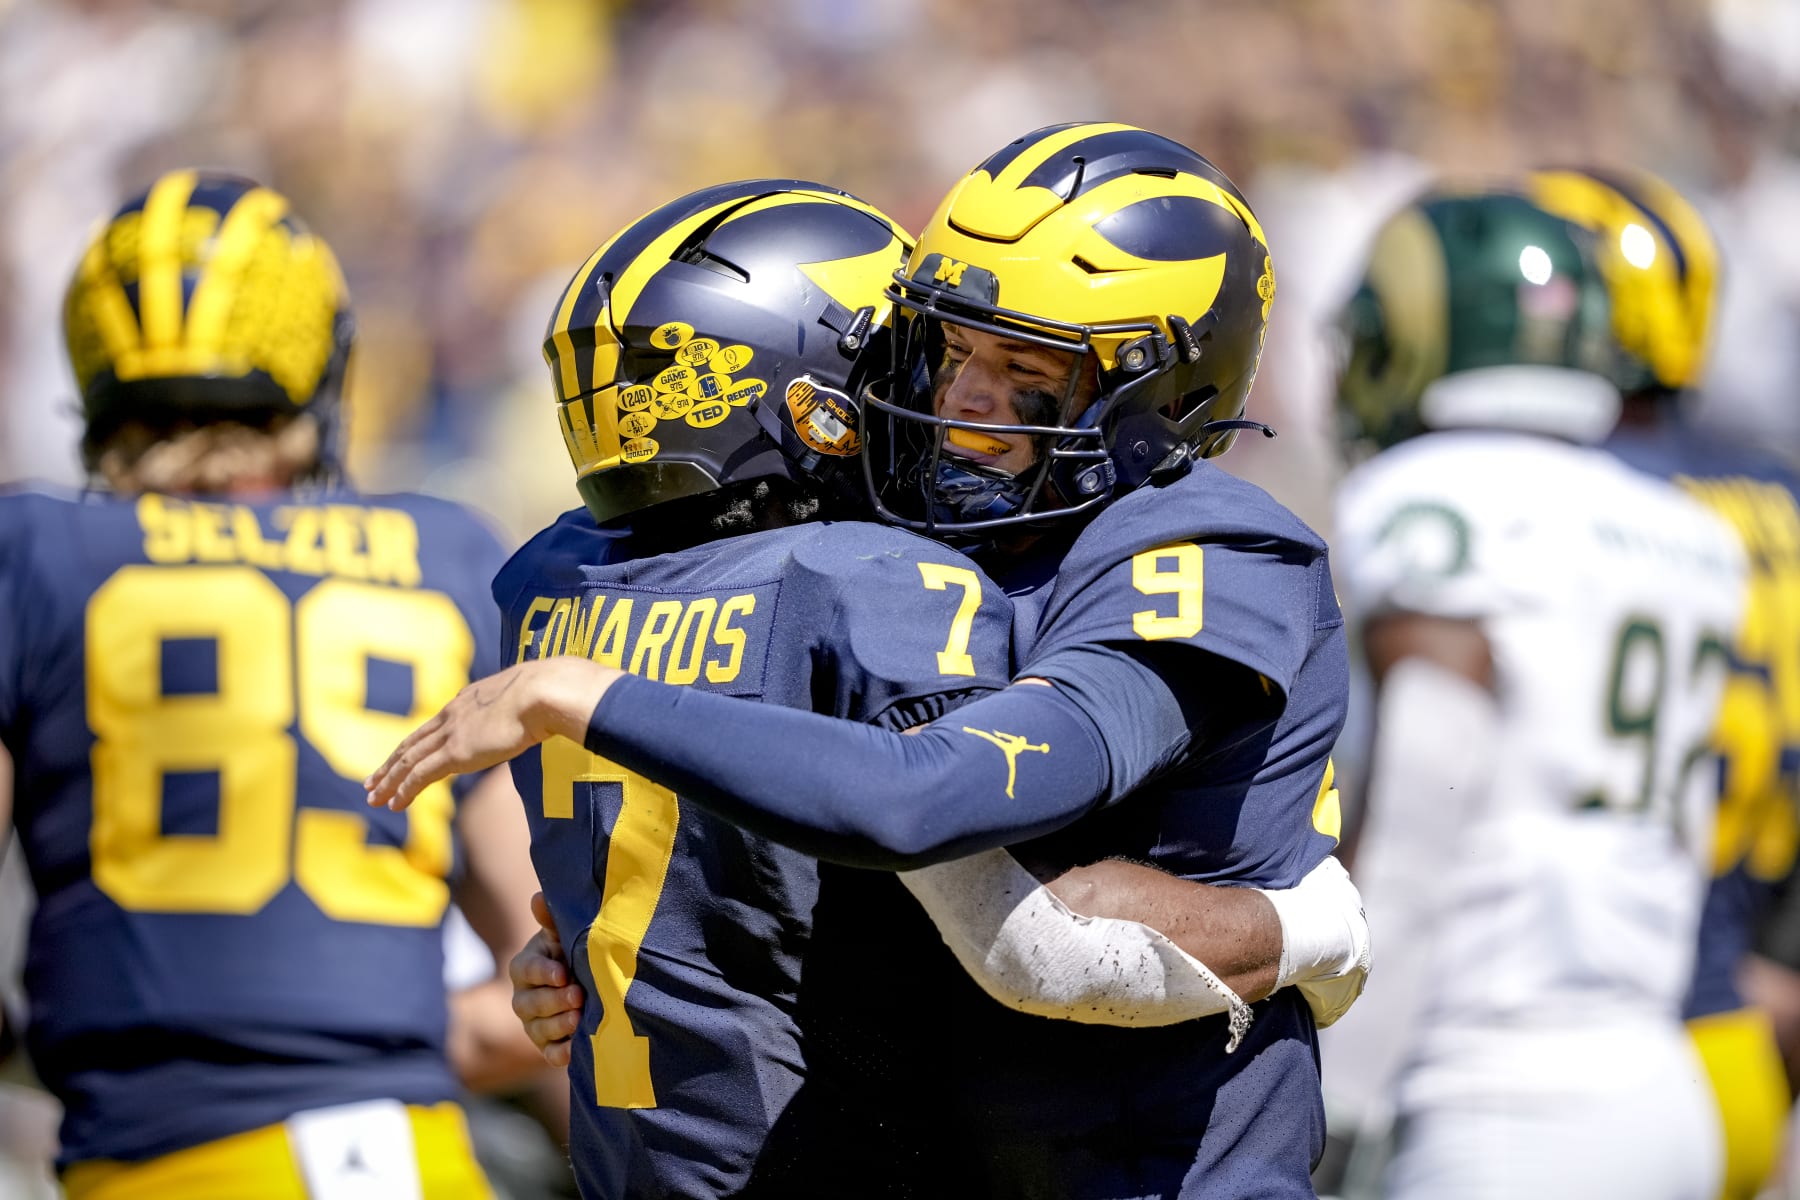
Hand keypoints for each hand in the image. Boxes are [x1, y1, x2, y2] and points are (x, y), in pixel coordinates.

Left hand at [364, 656, 620, 809]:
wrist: (545, 691)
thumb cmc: (549, 692)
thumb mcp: (530, 698)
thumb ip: (525, 708)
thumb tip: (542, 714)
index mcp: (469, 700)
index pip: (434, 726)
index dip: (415, 743)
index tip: (401, 757)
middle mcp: (453, 715)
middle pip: (412, 742)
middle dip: (390, 763)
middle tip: (373, 780)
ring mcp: (452, 733)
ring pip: (409, 760)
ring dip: (389, 780)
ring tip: (374, 796)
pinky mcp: (455, 752)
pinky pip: (420, 775)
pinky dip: (404, 790)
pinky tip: (394, 804)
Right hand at [509, 893, 585, 1068]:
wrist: (587, 983)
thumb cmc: (572, 952)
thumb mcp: (564, 935)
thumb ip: (552, 921)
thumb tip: (538, 899)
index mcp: (525, 967)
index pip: (526, 970)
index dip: (543, 972)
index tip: (563, 973)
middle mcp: (524, 998)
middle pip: (529, 1004)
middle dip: (554, 1001)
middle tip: (578, 996)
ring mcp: (534, 1025)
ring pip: (538, 1030)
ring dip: (559, 1025)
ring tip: (581, 1019)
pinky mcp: (548, 1046)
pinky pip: (550, 1054)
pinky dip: (561, 1054)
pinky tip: (576, 1051)